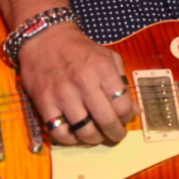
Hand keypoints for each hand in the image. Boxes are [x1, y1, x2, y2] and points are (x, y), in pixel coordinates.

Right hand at [18, 22, 135, 144]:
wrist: (45, 38)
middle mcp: (83, 82)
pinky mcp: (44, 103)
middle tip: (116, 135)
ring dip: (95, 139)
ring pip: (84, 131)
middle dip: (116, 133)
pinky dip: (70, 139)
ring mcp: (62, 94)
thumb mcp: (108, 57)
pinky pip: (59, 133)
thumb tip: (134, 109)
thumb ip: (122, 82)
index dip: (127, 117)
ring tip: (97, 135)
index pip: (122, 105)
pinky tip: (76, 134)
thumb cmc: (80, 49)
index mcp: (102, 69)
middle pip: (106, 121)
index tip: (125, 118)